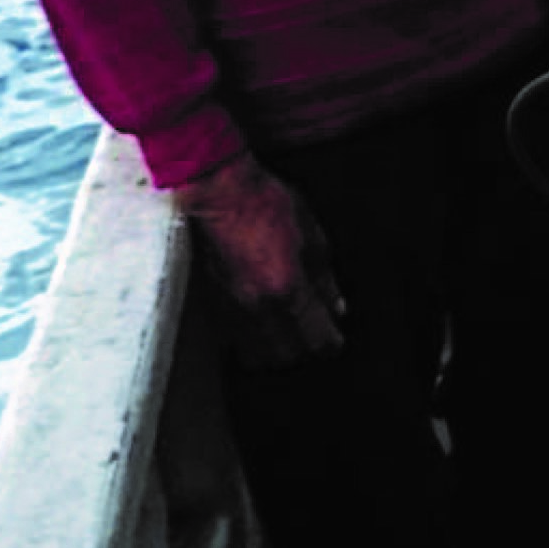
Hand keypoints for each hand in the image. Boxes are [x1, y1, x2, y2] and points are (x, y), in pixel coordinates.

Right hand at [173, 153, 347, 365]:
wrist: (218, 190)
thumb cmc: (264, 202)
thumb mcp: (311, 233)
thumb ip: (325, 277)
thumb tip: (336, 305)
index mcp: (287, 288)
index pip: (316, 338)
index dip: (330, 343)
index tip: (335, 340)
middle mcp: (258, 306)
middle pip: (285, 356)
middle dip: (303, 350)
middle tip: (312, 334)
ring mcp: (231, 307)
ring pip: (256, 353)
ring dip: (275, 349)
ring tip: (286, 331)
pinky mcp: (212, 303)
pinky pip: (234, 338)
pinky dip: (250, 338)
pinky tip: (260, 320)